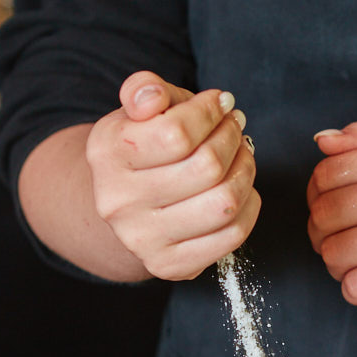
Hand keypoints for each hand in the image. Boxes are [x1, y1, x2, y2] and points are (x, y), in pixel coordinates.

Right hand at [85, 71, 258, 279]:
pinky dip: (249, 206)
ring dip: (245, 170)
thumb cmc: (144, 148)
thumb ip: (145, 90)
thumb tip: (151, 98)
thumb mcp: (139, 110)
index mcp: (107, 154)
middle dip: (232, 137)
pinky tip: (239, 188)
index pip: (178, 133)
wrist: (124, 204)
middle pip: (207, 167)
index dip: (210, 112)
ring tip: (241, 154)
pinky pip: (232, 235)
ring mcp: (142, 239)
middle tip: (235, 127)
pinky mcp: (168, 266)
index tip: (219, 103)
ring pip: (224, 203)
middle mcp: (118, 202)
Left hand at [306, 122, 356, 332]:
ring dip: (338, 267)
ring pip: (335, 252)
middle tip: (343, 245)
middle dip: (321, 237)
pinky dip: (355, 291)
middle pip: (326, 213)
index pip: (327, 173)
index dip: (316, 199)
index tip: (333, 215)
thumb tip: (322, 140)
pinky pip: (355, 285)